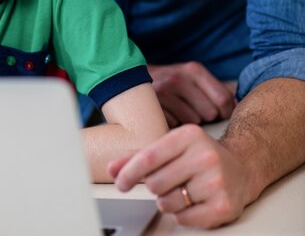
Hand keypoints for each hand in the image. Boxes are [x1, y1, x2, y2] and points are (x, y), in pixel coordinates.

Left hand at [108, 124, 250, 228]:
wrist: (241, 167)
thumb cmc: (199, 156)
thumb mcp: (171, 147)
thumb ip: (140, 156)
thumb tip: (113, 168)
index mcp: (189, 136)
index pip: (149, 157)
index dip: (130, 172)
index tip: (120, 182)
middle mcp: (204, 156)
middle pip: (156, 183)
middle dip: (155, 187)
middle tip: (167, 182)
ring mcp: (216, 181)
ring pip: (168, 203)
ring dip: (168, 202)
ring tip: (183, 190)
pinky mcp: (223, 206)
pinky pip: (184, 219)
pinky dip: (183, 215)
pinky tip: (193, 201)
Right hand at [148, 62, 235, 127]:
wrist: (133, 79)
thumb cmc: (172, 84)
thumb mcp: (193, 78)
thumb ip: (217, 88)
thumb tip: (240, 103)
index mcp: (193, 70)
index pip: (223, 99)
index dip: (226, 112)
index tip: (220, 115)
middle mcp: (177, 78)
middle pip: (210, 113)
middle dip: (205, 117)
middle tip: (195, 112)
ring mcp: (162, 94)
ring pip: (193, 122)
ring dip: (189, 122)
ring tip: (180, 113)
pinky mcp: (151, 108)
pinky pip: (175, 126)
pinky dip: (175, 125)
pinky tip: (169, 117)